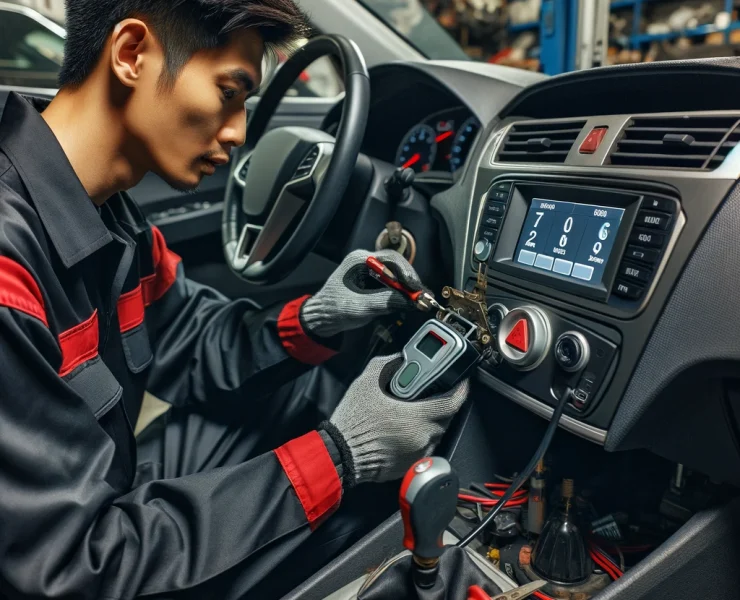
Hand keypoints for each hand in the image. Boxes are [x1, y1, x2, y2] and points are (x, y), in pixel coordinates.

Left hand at [301, 249, 425, 338]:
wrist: (321, 318)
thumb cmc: (334, 309)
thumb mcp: (360, 306)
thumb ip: (385, 301)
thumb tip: (411, 302)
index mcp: (359, 259)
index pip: (390, 258)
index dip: (406, 272)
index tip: (415, 287)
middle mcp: (366, 262)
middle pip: (396, 266)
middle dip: (410, 282)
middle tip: (422, 296)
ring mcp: (371, 272)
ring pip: (396, 276)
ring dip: (408, 289)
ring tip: (420, 301)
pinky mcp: (373, 284)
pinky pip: (392, 285)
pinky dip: (401, 294)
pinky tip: (409, 302)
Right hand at [322, 354, 468, 485]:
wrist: (340, 452)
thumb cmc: (353, 421)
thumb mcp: (368, 380)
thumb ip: (390, 364)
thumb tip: (402, 358)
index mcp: (416, 417)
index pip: (452, 402)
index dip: (461, 389)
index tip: (461, 381)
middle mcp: (422, 437)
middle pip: (446, 417)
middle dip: (443, 403)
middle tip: (434, 392)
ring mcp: (418, 453)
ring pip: (436, 433)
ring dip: (431, 420)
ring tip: (414, 410)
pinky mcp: (410, 464)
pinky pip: (424, 446)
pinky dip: (420, 435)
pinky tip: (404, 428)